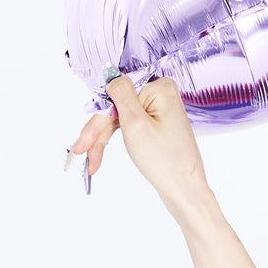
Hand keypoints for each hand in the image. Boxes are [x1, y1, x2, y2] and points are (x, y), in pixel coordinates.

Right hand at [64, 72, 210, 207]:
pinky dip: (115, 140)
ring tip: (92, 162)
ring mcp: (159, 110)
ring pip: (119, 119)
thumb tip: (111, 77)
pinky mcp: (157, 125)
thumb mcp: (137, 124)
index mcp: (159, 88)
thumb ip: (121, 95)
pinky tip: (100, 155)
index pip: (116, 95)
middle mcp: (161, 95)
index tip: (83, 140)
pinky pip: (129, 126)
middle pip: (117, 107)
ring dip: (102, 139)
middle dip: (98, 132)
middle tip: (82, 152)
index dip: (99, 117)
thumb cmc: (166, 162)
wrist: (185, 190)